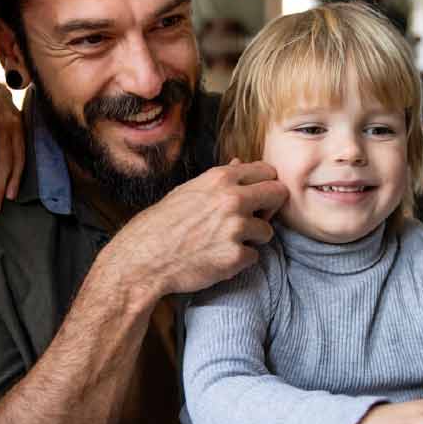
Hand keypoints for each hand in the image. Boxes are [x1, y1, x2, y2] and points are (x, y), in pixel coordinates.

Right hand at [101, 160, 288, 301]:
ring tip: (226, 242)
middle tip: (256, 218)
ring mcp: (236, 228)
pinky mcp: (236, 256)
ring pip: (267, 231)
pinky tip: (218, 258)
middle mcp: (232, 199)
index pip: (267, 171)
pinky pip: (253, 256)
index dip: (266, 184)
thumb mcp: (188, 191)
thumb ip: (220, 179)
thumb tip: (240, 163)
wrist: (144, 258)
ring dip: (252, 238)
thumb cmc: (161, 224)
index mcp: (220, 179)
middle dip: (270, 207)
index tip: (260, 195)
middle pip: (278, 194)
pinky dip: (239, 260)